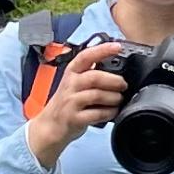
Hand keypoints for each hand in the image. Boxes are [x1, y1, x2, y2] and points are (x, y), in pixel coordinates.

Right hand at [28, 49, 130, 167]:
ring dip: (113, 97)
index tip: (117, 46)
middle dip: (114, 80)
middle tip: (124, 84)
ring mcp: (70, 102)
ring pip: (97, 95)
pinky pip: (96, 114)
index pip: (85, 56)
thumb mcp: (74, 85)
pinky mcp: (74, 118)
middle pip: (94, 77)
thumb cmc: (66, 103)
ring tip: (119, 99)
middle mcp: (70, 85)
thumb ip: (90, 75)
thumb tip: (117, 71)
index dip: (102, 50)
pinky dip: (109, 112)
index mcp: (71, 73)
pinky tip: (113, 112)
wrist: (49, 126)